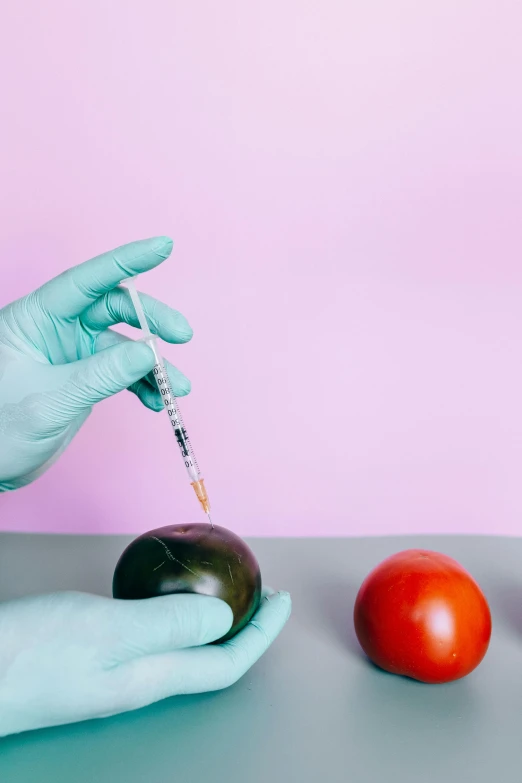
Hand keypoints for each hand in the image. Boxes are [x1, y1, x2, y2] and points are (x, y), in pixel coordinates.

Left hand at [0, 237, 190, 489]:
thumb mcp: (50, 401)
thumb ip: (101, 375)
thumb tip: (151, 351)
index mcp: (35, 318)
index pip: (86, 280)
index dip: (126, 261)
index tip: (163, 246)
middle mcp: (56, 329)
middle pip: (115, 308)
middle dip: (153, 321)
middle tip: (182, 336)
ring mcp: (73, 352)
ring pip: (126, 344)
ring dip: (155, 364)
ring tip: (178, 389)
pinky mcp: (85, 377)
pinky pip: (124, 372)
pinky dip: (145, 385)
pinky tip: (157, 401)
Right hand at [0, 588, 290, 735]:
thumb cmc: (32, 654)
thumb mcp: (109, 629)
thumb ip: (169, 623)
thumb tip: (226, 619)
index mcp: (152, 677)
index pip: (226, 663)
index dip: (262, 634)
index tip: (282, 599)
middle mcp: (139, 679)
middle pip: (209, 658)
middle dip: (243, 625)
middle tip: (259, 591)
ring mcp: (114, 669)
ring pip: (180, 646)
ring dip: (209, 618)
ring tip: (221, 589)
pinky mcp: (91, 656)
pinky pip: (149, 633)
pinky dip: (170, 611)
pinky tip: (158, 592)